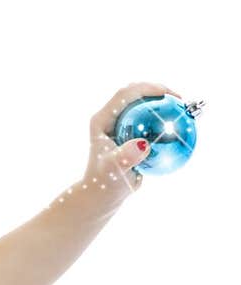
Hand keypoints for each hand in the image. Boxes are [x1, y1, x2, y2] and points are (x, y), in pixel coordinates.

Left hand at [82, 79, 184, 212]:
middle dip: (158, 91)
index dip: (146, 88)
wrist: (103, 196)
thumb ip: (126, 156)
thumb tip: (144, 145)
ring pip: (146, 108)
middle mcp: (112, 118)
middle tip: (178, 100)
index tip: (166, 94)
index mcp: (102, 120)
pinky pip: (152, 124)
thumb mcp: (114, 170)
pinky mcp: (133, 134)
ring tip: (183, 109)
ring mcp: (123, 125)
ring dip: (165, 105)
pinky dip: (166, 122)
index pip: (124, 95)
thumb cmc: (105, 183)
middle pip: (137, 95)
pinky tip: (182, 127)